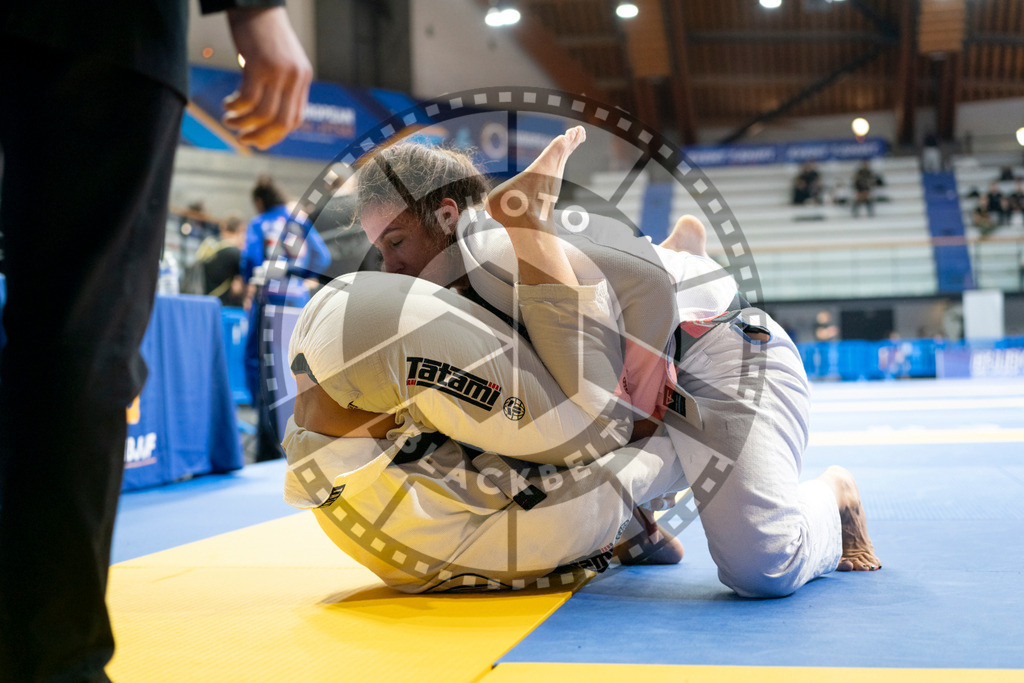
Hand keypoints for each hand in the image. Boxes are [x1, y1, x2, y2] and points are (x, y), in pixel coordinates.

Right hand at [223, 6, 311, 149]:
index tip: (259, 140)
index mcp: (302, 78)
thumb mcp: (280, 60)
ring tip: (229, 120)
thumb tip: (267, 114)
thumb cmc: (264, 33)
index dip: (276, 135)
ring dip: (243, 123)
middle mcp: (295, 77)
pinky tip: (227, 105)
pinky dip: (235, 107)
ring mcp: (278, 71)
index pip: (295, 119)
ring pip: (263, 113)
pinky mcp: (259, 64)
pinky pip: (247, 98)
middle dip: (261, 137)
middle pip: (282, 122)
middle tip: (243, 140)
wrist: (256, 3)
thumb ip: (280, 83)